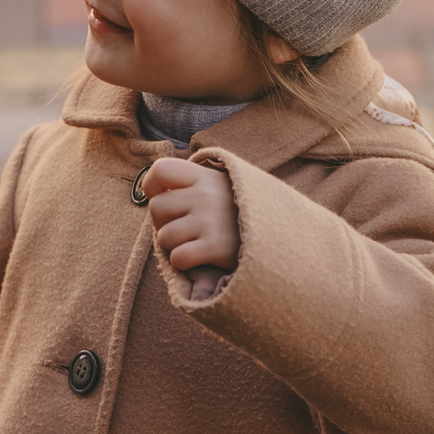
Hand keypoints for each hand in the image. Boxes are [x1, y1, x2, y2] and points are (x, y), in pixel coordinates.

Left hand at [139, 157, 237, 298]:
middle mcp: (206, 195)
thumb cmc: (242, 214)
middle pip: (156, 208)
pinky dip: (183, 263)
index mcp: (206, 176)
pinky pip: (178, 258)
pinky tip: (199, 258)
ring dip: (175, 245)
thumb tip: (154, 189)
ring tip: (196, 243)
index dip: (152, 185)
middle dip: (163, 223)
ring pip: (164, 237)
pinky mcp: (215, 247)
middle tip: (184, 229)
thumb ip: (194, 182)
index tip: (161, 197)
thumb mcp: (223, 187)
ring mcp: (210, 220)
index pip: (161, 169)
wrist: (281, 239)